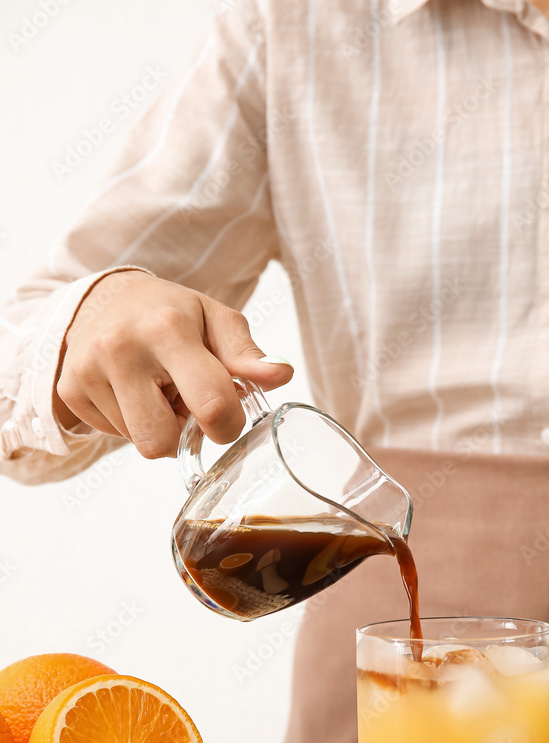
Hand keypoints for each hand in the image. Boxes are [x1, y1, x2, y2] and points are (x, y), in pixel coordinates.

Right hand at [54, 271, 292, 458]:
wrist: (106, 297)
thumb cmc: (171, 313)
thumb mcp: (215, 320)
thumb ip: (248, 354)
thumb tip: (282, 375)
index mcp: (167, 330)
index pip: (210, 405)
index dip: (228, 425)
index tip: (228, 414)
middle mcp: (120, 349)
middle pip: (160, 442)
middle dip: (184, 435)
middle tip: (188, 406)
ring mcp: (88, 371)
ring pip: (139, 443)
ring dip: (158, 426)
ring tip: (157, 389)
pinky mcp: (70, 389)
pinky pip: (114, 435)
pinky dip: (132, 421)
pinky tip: (134, 391)